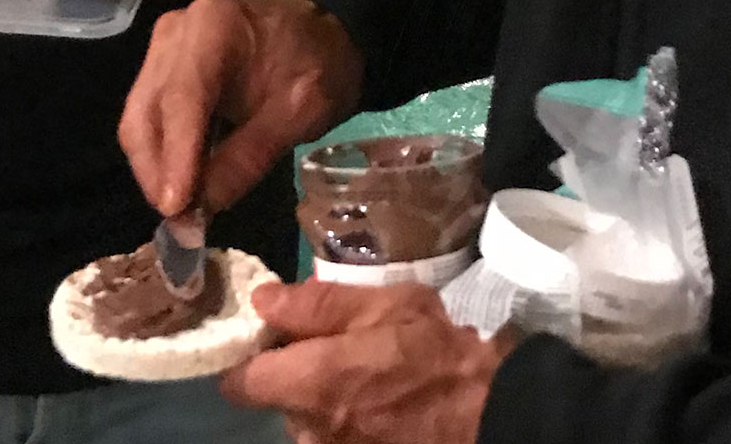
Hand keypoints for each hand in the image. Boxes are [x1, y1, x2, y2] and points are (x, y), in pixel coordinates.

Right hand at [120, 0, 363, 216]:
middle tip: (182, 225)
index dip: (176, 157)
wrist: (322, 33)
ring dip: (156, 169)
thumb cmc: (318, 65)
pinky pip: (149, 117)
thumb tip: (201, 210)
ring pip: (139, 119)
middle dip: (158, 173)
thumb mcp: (298, 113)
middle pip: (146, 112)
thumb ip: (248, 158)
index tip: (177, 209)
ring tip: (185, 211)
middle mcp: (176, 33)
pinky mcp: (162, 66)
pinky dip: (162, 154)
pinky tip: (183, 183)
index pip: (183, 98)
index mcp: (214, 28)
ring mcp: (164, 49)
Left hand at [221, 281, 508, 443]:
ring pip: (310, 422)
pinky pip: (337, 439)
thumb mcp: (382, 305)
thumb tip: (262, 299)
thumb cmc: (434, 351)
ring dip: (327, 400)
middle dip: (299, 374)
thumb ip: (316, 304)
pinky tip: (383, 405)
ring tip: (369, 375)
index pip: (241, 383)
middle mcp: (311, 430)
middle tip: (339, 346)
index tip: (272, 337)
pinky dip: (351, 421)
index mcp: (310, 383)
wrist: (489, 413)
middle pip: (280, 400)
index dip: (249, 357)